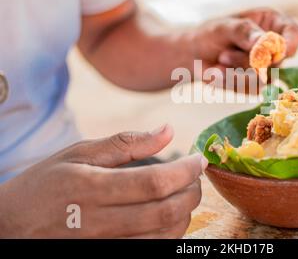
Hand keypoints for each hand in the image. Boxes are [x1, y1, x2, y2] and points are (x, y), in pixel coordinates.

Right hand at [0, 125, 206, 237]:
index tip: (199, 160)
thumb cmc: (46, 184)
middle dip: (192, 192)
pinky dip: (170, 233)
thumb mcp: (79, 153)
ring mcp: (104, 244)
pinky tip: (170, 215)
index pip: (154, 182)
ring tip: (185, 193)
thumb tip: (168, 130)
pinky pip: (151, 249)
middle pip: (165, 212)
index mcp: (91, 188)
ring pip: (163, 236)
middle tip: (196, 176)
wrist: (12, 226)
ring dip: (185, 214)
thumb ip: (127, 143)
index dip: (185, 171)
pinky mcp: (108, 255)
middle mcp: (99, 222)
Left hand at [190, 7, 297, 74]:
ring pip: (263, 78)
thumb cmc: (211, 33)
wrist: (195, 54)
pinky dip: (231, 82)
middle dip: (248, 61)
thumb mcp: (224, 27)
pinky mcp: (257, 84)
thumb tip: (266, 42)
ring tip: (221, 60)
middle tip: (224, 55)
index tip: (282, 52)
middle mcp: (274, 46)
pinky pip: (250, 89)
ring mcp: (268, 67)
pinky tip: (220, 73)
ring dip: (236, 72)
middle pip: (276, 60)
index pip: (294, 33)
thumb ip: (244, 32)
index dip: (291, 44)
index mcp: (272, 23)